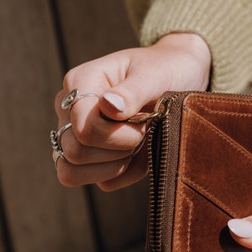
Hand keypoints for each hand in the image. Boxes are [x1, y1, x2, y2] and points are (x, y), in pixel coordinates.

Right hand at [53, 32, 210, 190]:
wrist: (181, 75)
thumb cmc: (165, 69)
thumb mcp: (154, 75)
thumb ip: (132, 91)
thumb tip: (108, 106)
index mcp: (79, 83)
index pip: (83, 128)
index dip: (117, 133)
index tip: (144, 118)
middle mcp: (70, 111)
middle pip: (74, 152)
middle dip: (118, 147)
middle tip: (144, 129)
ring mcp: (78, 136)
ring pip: (72, 173)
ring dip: (117, 164)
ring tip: (140, 140)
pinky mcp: (94, 158)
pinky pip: (102, 182)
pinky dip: (127, 173)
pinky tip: (142, 152)